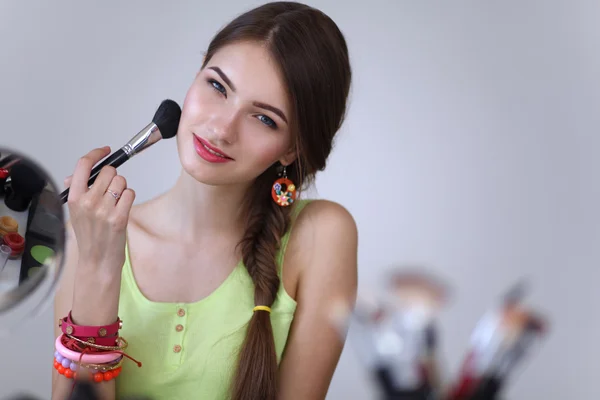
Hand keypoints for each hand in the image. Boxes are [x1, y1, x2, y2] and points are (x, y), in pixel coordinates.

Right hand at [65, 146, 135, 272]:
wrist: (97, 261)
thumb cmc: (89, 237)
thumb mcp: (75, 213)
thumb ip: (77, 192)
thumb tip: (75, 175)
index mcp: (74, 198)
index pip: (83, 165)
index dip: (96, 154)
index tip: (104, 151)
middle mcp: (88, 202)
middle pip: (108, 172)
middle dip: (113, 178)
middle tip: (111, 191)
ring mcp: (104, 210)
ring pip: (122, 181)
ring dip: (122, 188)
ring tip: (116, 202)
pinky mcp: (119, 217)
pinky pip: (130, 193)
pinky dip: (129, 198)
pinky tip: (122, 208)